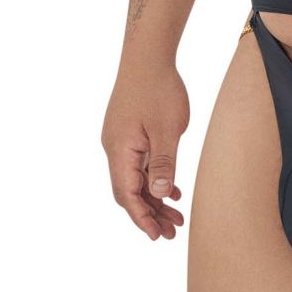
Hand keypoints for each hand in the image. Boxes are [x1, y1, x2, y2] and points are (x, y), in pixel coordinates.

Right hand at [101, 62, 189, 239]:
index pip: (127, 195)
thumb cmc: (159, 89)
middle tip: (172, 232)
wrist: (147, 56)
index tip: (157, 236)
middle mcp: (114, 149)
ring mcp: (120, 141)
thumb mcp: (168, 130)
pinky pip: (138, 164)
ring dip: (153, 198)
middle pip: (129, 191)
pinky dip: (153, 179)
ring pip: (134, 179)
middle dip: (149, 214)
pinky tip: (172, 189)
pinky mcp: (128, 133)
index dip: (142, 218)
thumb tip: (158, 195)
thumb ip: (164, 164)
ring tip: (176, 217)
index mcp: (120, 151)